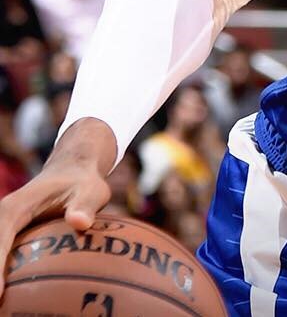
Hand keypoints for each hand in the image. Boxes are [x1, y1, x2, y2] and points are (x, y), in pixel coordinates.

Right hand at [0, 118, 114, 298]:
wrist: (72, 170)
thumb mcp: (90, 190)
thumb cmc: (82, 182)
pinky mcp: (9, 240)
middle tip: (1, 307)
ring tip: (4, 308)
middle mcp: (3, 221)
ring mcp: (4, 232)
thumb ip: (85, 205)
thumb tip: (79, 222)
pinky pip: (2, 259)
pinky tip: (12, 301)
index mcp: (15, 209)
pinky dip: (4, 277)